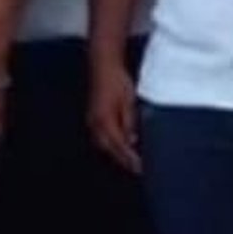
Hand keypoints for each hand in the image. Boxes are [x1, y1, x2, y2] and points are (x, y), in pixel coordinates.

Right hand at [88, 56, 140, 173]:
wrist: (103, 64)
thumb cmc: (117, 80)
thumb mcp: (128, 101)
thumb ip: (129, 122)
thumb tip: (131, 141)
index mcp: (105, 120)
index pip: (119, 146)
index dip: (130, 158)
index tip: (140, 168)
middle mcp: (95, 124)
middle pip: (109, 149)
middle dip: (123, 160)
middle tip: (138, 169)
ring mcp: (91, 120)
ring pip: (103, 144)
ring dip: (116, 153)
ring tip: (130, 161)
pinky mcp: (92, 116)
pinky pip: (101, 136)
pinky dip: (111, 144)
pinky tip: (119, 146)